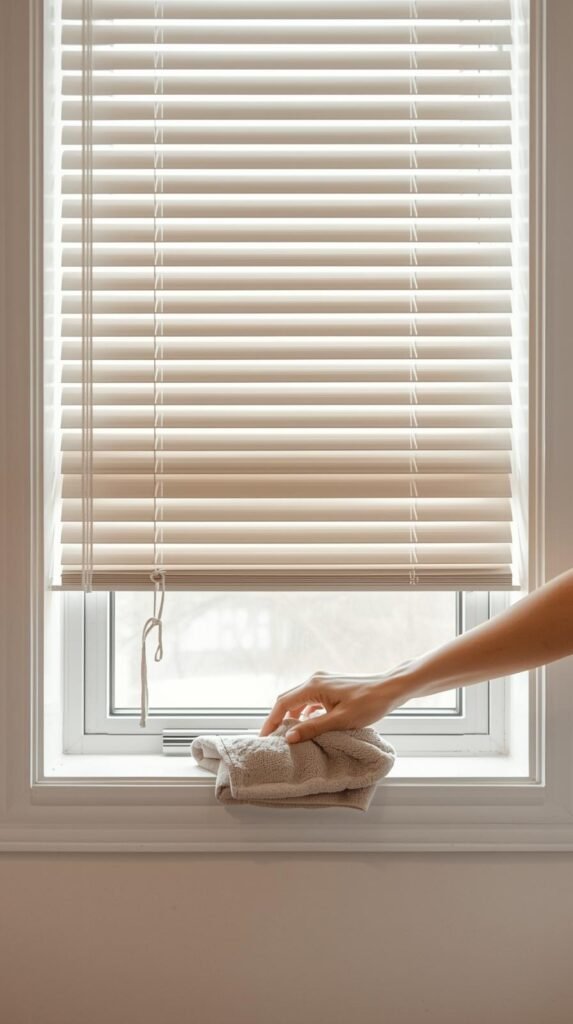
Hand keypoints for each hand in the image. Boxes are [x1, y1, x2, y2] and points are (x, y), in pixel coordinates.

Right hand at [260, 668, 412, 743]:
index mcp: (313, 686)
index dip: (271, 721)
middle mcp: (315, 680)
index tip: (265, 737)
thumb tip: (289, 737)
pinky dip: (304, 712)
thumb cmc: (368, 703)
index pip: (283, 703)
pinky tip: (307, 724)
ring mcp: (323, 681)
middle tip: (271, 738)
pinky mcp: (331, 686)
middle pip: (287, 700)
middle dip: (278, 718)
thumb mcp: (340, 720)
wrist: (390, 688)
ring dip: (291, 716)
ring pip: (298, 699)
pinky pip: (310, 699)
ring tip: (287, 735)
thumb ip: (313, 728)